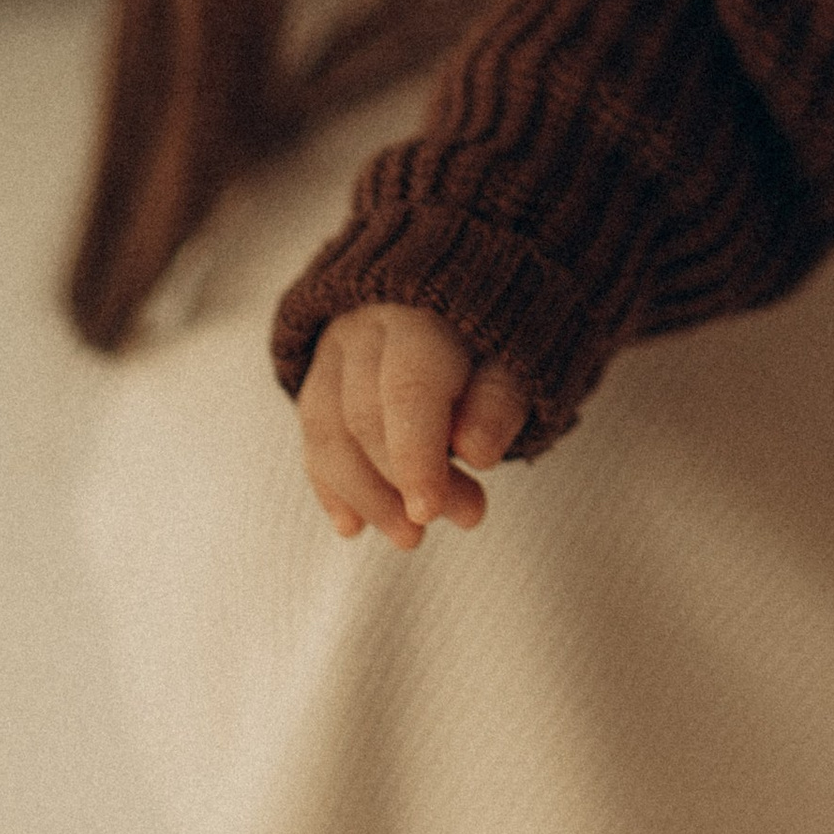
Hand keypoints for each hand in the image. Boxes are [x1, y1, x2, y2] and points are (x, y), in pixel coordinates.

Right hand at [296, 302, 529, 547]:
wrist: (458, 296)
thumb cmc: (497, 334)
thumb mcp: (519, 357)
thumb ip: (500, 399)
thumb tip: (476, 451)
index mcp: (423, 311)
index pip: (407, 389)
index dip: (415, 456)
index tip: (428, 510)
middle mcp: (368, 326)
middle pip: (364, 415)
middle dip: (402, 482)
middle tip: (461, 517)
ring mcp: (337, 351)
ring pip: (328, 432)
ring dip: (366, 496)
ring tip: (408, 537)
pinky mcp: (320, 378)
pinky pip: (314, 440)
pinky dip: (334, 488)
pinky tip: (354, 525)